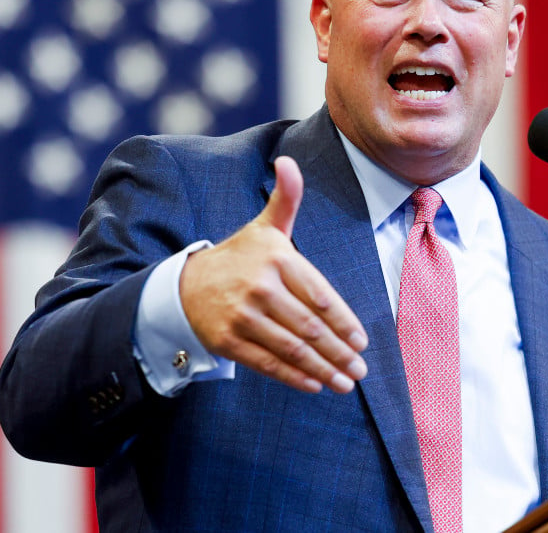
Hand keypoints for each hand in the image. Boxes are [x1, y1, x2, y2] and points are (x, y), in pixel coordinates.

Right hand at [178, 156, 368, 392]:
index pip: (321, 296)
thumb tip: (288, 162)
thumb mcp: (264, 227)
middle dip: (340, 352)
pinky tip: (315, 385)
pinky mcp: (228, 341)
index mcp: (276, 259)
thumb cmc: (239, 257)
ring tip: (345, 382)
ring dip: (323, 369)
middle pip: (310, 327)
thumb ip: (286, 198)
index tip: (361, 342)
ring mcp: (242, 316)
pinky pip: (268, 363)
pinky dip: (294, 377)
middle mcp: (259, 287)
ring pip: (292, 348)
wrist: (185, 285)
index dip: (344, 323)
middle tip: (360, 369)